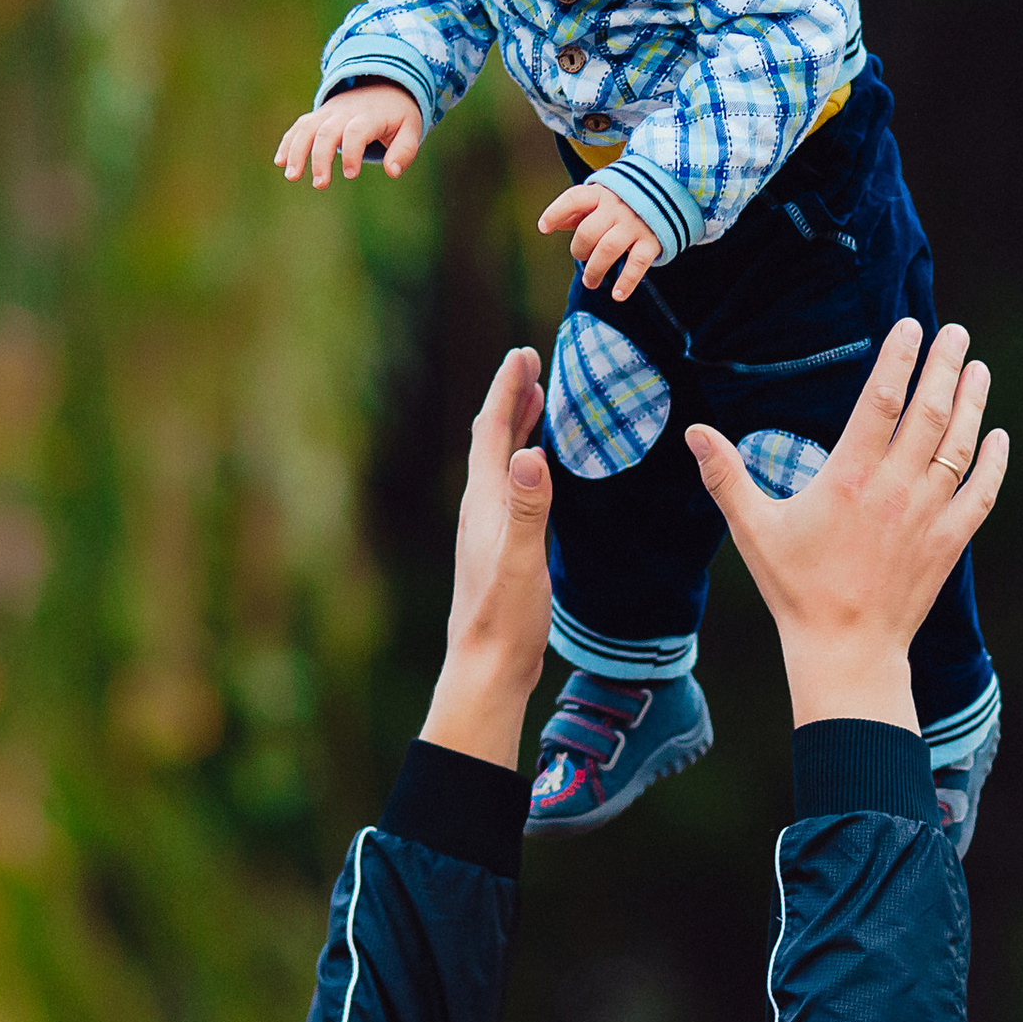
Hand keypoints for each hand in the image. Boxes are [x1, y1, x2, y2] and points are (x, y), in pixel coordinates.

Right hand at [276, 82, 424, 184]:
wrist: (382, 85)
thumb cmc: (397, 115)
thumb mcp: (411, 129)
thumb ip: (404, 151)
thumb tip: (392, 172)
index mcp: (370, 116)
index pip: (356, 132)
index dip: (351, 152)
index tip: (351, 175)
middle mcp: (345, 112)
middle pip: (327, 132)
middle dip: (320, 158)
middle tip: (320, 184)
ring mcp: (328, 112)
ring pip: (307, 128)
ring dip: (297, 151)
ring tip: (292, 176)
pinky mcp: (318, 116)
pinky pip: (299, 127)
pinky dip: (288, 142)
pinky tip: (280, 162)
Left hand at [420, 348, 554, 766]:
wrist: (487, 667)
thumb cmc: (505, 617)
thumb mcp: (522, 559)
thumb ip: (527, 507)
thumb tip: (531, 453)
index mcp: (484, 502)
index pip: (493, 432)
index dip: (508, 391)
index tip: (524, 355)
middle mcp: (481, 508)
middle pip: (493, 440)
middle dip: (512, 399)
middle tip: (533, 365)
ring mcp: (489, 528)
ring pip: (502, 463)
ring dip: (518, 428)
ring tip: (537, 402)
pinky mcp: (502, 546)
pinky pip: (513, 487)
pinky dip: (526, 463)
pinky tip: (541, 472)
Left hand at [537, 178, 659, 300]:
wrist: (670, 193)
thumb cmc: (627, 200)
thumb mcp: (603, 197)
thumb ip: (581, 210)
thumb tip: (557, 224)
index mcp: (602, 194)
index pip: (574, 199)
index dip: (556, 213)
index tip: (543, 228)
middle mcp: (617, 207)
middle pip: (588, 231)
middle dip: (579, 250)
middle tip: (581, 258)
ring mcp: (635, 224)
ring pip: (608, 249)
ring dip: (595, 270)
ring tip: (591, 282)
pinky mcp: (652, 241)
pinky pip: (637, 264)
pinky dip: (626, 282)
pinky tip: (618, 296)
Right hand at [686, 319, 1005, 729]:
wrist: (846, 651)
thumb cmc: (796, 589)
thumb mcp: (753, 530)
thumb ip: (726, 476)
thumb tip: (694, 431)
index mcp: (849, 479)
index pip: (881, 401)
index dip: (898, 359)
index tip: (910, 327)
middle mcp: (894, 489)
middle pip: (929, 412)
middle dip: (944, 367)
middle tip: (955, 333)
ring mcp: (927, 515)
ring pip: (958, 445)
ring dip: (972, 403)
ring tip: (977, 368)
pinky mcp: (949, 542)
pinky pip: (980, 492)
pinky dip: (993, 461)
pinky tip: (997, 435)